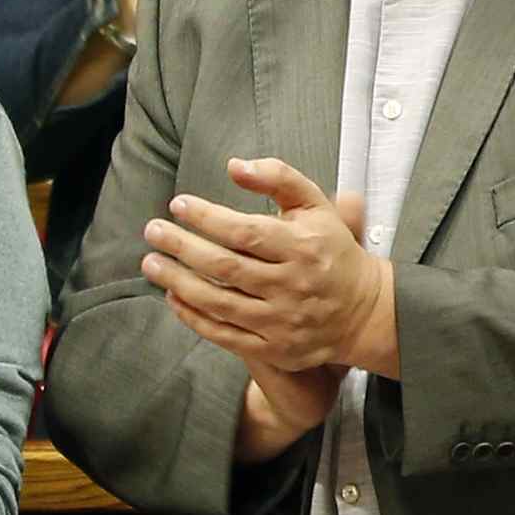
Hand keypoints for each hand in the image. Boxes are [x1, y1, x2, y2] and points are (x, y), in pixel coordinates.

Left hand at [146, 156, 391, 455]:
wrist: (363, 310)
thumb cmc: (332, 249)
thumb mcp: (317, 205)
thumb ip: (279, 178)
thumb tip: (234, 165)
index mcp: (303, 247)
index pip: (244, 231)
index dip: (206, 217)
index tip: (178, 204)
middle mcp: (291, 285)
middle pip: (225, 266)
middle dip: (182, 247)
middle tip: (152, 231)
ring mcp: (281, 321)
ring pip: (219, 302)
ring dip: (178, 282)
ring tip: (150, 263)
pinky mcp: (274, 349)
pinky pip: (224, 335)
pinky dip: (193, 317)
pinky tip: (173, 297)